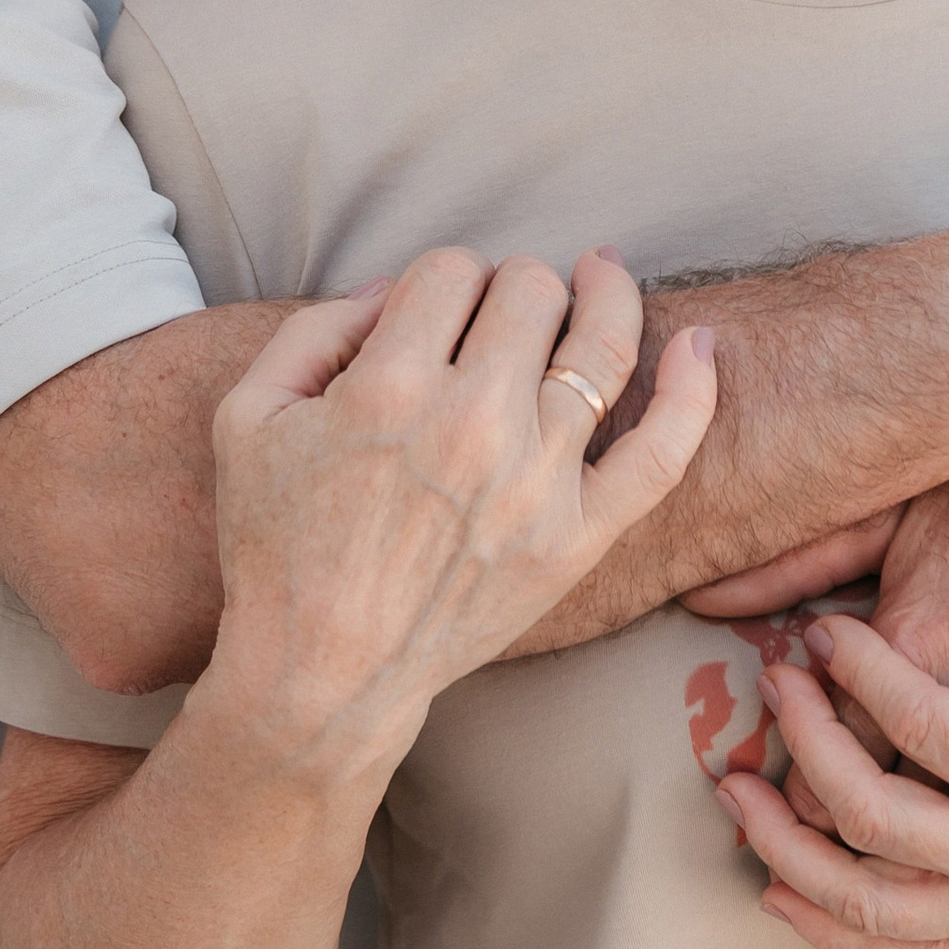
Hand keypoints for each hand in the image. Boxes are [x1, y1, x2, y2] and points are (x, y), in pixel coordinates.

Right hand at [208, 248, 714, 768]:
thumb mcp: (247, 417)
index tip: (433, 315)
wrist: (321, 678)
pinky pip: (663, 453)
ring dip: (605, 295)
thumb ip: (315, 329)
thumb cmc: (276, 548)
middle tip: (495, 319)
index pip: (450, 271)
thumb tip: (398, 290)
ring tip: (603, 275)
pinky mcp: (579, 538)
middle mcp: (472, 424)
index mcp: (387, 387)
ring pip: (602, 343)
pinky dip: (694, 391)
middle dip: (510, 287)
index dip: (442, 281)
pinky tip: (701, 342)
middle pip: (529, 290)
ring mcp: (536, 482)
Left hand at [719, 601, 948, 948]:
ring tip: (734, 788)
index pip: (925, 725)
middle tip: (773, 679)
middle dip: (804, 741)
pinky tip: (775, 886)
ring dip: (784, 847)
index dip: (860, 671)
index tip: (825, 629)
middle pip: (873, 814)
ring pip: (864, 904)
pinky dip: (824, 927)